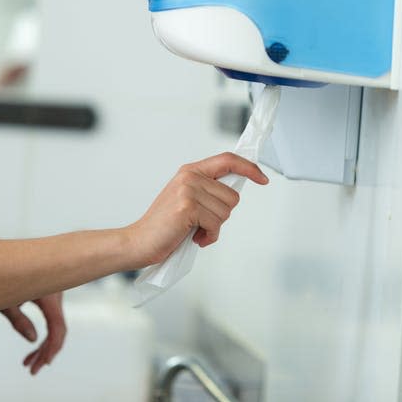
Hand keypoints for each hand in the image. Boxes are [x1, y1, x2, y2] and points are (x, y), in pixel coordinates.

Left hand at [0, 291, 66, 374]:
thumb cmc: (0, 271)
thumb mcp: (4, 299)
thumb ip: (19, 321)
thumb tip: (32, 339)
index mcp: (48, 294)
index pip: (57, 328)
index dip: (51, 348)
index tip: (41, 364)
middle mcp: (56, 293)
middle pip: (58, 329)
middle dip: (46, 351)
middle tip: (30, 369)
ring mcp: (54, 292)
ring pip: (55, 324)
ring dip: (44, 344)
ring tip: (28, 361)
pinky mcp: (49, 293)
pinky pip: (52, 317)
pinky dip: (45, 332)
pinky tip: (34, 344)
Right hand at [130, 152, 268, 266]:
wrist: (139, 241)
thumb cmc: (165, 226)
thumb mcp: (187, 200)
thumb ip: (208, 191)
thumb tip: (235, 193)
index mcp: (190, 171)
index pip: (227, 160)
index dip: (249, 167)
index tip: (262, 178)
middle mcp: (190, 176)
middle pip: (232, 195)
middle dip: (222, 214)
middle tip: (202, 222)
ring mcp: (188, 190)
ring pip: (226, 211)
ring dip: (214, 227)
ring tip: (195, 230)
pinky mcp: (187, 207)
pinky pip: (216, 224)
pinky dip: (209, 236)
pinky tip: (194, 237)